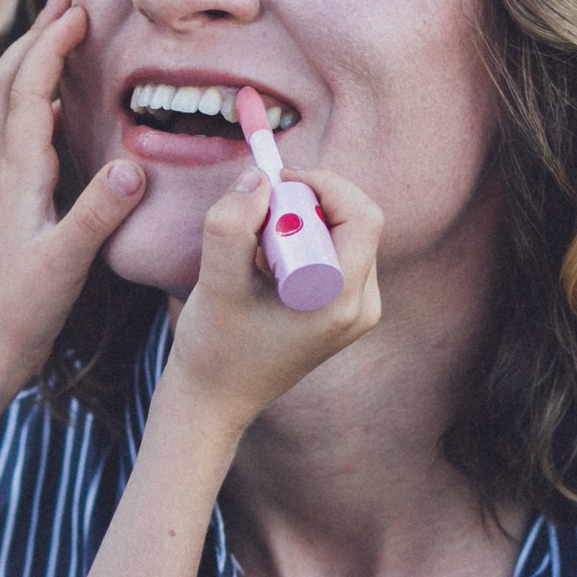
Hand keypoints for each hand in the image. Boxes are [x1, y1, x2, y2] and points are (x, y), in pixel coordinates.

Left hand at [0, 0, 144, 385]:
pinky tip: (56, 103)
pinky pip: (19, 131)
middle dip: (34, 33)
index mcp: (19, 175)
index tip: (77, 9)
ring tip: (59, 30)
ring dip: (30, 58)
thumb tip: (132, 166)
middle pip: (7, 81)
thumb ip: (98, 215)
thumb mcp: (67, 265)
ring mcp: (6, 184)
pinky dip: (35, 97)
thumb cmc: (20, 311)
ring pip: (7, 103)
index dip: (50, 44)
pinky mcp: (13, 200)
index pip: (29, 90)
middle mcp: (6, 170)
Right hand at [163, 165, 381, 427]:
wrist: (215, 398)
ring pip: (345, 231)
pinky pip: (336, 250)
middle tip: (260, 210)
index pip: (361, 215)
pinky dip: (303, 238)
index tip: (274, 183)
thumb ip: (232, 224)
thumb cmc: (214, 347)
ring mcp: (358, 310)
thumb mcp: (215, 283)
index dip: (322, 185)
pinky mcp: (344, 309)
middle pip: (356, 219)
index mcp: (341, 302)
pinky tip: (267, 262)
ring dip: (303, 219)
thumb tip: (257, 178)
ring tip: (258, 246)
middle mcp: (363, 306)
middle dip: (309, 201)